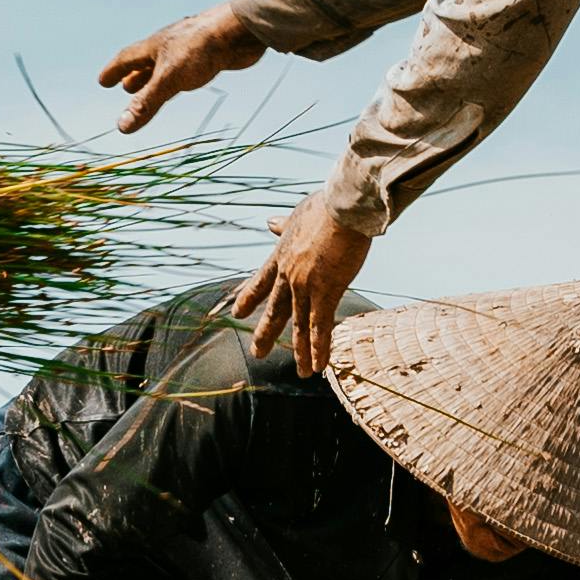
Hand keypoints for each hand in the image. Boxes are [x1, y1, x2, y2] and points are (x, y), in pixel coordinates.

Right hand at [95, 0, 262, 138]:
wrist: (239, 31)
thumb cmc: (201, 50)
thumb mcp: (168, 80)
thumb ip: (146, 103)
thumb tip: (121, 126)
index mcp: (155, 46)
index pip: (127, 59)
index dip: (114, 71)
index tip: (103, 82)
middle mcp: (169, 45)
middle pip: (146, 61)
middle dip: (135, 76)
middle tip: (126, 88)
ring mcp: (189, 48)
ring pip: (167, 64)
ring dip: (156, 77)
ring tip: (152, 88)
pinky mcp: (209, 54)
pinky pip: (187, 67)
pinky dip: (179, 76)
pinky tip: (187, 79)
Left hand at [238, 193, 378, 370]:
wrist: (342, 209)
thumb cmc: (325, 207)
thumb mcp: (297, 215)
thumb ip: (283, 225)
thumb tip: (269, 223)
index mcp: (280, 256)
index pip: (259, 282)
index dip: (248, 298)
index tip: (237, 312)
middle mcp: (288, 276)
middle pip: (276, 311)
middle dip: (267, 334)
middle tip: (257, 353)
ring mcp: (305, 287)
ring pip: (300, 326)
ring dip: (300, 351)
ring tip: (300, 372)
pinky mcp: (326, 292)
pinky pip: (320, 327)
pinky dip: (320, 348)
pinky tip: (318, 367)